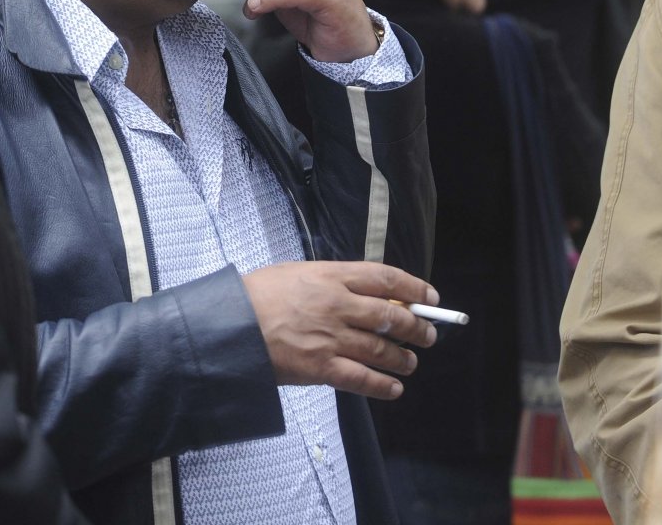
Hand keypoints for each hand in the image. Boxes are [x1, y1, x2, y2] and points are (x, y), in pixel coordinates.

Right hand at [242, 260, 439, 400]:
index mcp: (333, 276)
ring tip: (411, 362)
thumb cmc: (260, 294)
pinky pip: (362, 378)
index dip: (414, 288)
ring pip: (382, 349)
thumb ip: (333, 280)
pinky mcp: (322, 368)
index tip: (430, 298)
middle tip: (427, 335)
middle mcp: (339, 305)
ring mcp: (332, 338)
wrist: (231, 324)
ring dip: (403, 358)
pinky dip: (383, 385)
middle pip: (391, 315)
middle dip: (416, 327)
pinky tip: (394, 389)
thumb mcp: (299, 272)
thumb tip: (367, 293)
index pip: (386, 278)